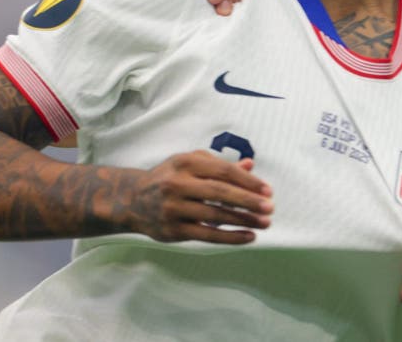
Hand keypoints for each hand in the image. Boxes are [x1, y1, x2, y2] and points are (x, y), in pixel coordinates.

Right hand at [125, 150, 272, 243]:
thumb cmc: (169, 177)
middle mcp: (177, 184)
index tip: (268, 191)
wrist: (131, 199)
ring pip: (215, 215)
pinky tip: (248, 237)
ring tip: (264, 223)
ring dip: (243, 221)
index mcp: (185, 163)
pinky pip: (206, 235)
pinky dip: (230, 237)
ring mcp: (173, 208)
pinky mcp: (172, 230)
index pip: (223, 171)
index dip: (248, 181)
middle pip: (220, 193)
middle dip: (249, 201)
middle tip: (270, 208)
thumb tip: (250, 165)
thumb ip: (219, 164)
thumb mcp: (190, 163)